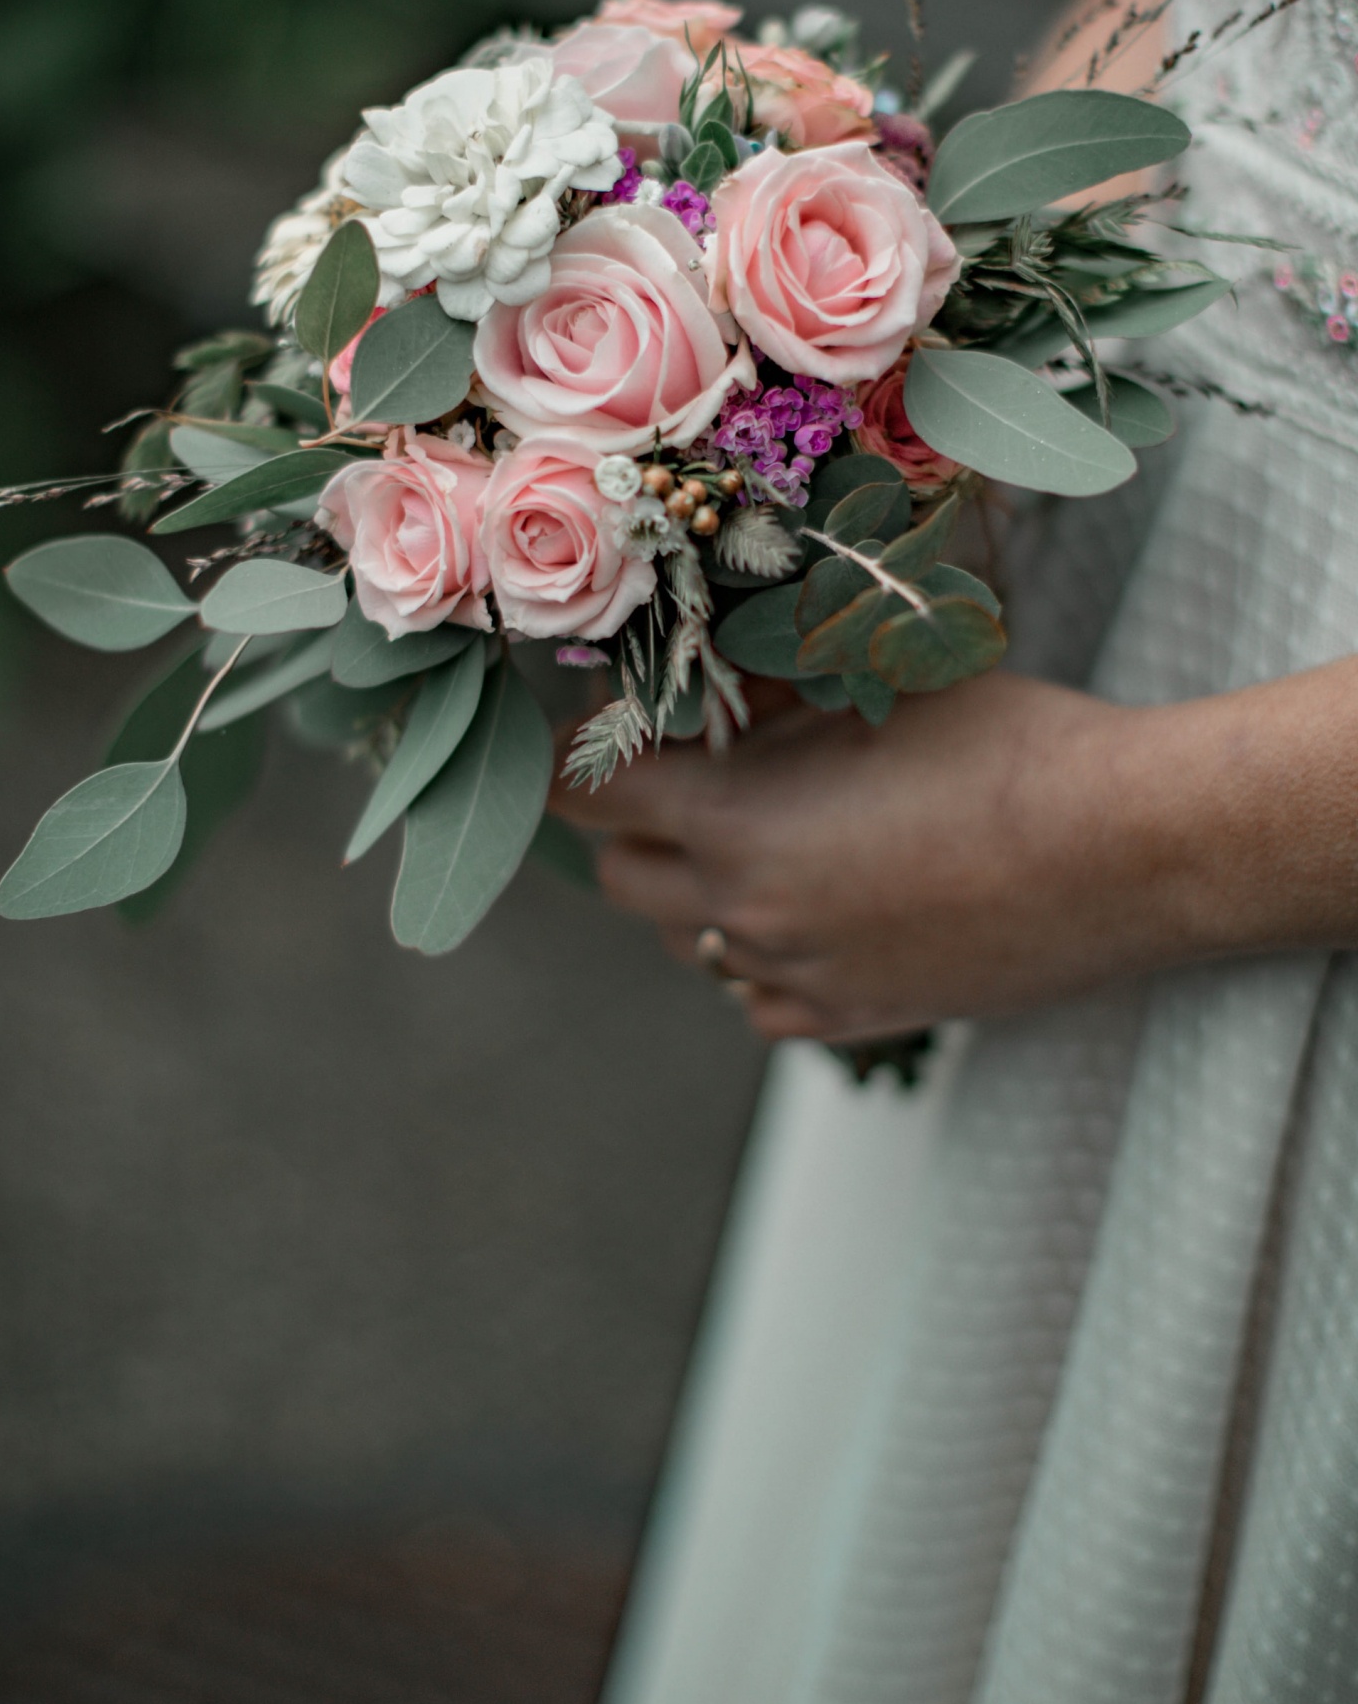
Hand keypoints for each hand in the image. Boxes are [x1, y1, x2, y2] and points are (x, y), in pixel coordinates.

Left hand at [550, 667, 1313, 1043]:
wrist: (1125, 848)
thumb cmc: (1008, 745)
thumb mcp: (871, 689)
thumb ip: (769, 696)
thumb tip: (713, 685)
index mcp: (734, 821)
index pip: (586, 795)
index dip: (577, 758)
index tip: (594, 733)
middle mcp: (746, 911)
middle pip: (622, 879)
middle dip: (636, 825)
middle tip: (684, 778)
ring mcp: (799, 976)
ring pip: (691, 944)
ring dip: (699, 892)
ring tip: (765, 839)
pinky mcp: (855, 1018)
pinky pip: (757, 1000)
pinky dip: (761, 959)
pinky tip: (814, 911)